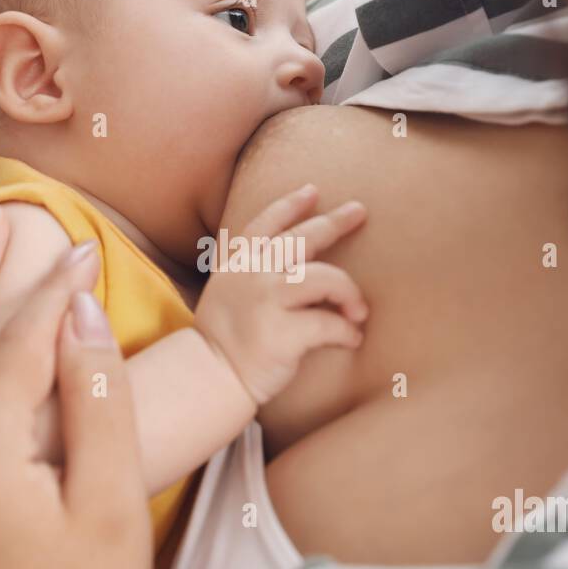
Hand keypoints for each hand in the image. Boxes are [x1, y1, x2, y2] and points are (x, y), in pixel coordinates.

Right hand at [194, 183, 367, 404]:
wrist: (208, 377)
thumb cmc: (222, 340)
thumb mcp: (225, 292)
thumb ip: (248, 273)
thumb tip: (289, 264)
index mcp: (238, 263)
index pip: (267, 222)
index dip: (291, 205)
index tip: (313, 191)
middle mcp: (253, 273)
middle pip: (304, 238)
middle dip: (336, 222)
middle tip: (360, 212)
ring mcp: (267, 300)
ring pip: (326, 277)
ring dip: (350, 292)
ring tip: (359, 310)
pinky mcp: (282, 332)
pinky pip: (329, 324)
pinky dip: (346, 331)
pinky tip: (352, 339)